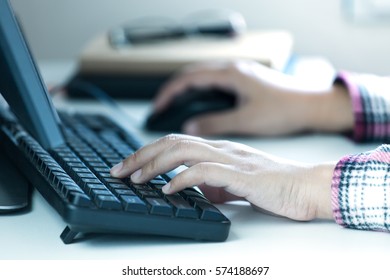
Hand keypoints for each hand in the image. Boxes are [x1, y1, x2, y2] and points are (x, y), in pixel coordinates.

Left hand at [111, 134, 334, 220]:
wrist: (307, 186)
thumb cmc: (275, 185)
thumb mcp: (234, 184)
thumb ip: (211, 182)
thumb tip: (188, 187)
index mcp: (219, 149)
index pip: (175, 142)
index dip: (147, 152)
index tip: (129, 166)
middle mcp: (222, 149)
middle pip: (172, 142)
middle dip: (140, 155)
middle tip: (119, 170)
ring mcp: (231, 159)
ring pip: (183, 151)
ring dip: (154, 165)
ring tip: (136, 178)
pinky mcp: (242, 175)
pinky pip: (205, 171)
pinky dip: (182, 179)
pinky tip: (169, 189)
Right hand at [154, 60, 353, 135]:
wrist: (313, 104)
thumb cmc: (286, 110)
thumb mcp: (246, 120)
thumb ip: (215, 122)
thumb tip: (190, 126)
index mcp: (231, 75)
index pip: (188, 79)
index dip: (168, 94)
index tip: (157, 108)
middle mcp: (233, 70)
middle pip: (192, 75)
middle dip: (173, 91)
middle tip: (160, 108)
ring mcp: (240, 74)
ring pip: (203, 78)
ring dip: (186, 91)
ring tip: (174, 107)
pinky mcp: (246, 82)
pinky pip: (215, 83)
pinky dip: (201, 93)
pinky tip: (199, 106)